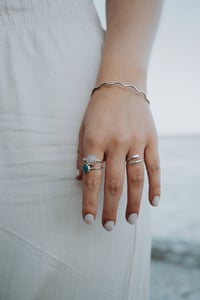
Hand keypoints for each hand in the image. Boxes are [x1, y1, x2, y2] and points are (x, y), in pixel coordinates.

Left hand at [76, 86, 159, 230]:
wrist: (122, 85)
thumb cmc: (98, 109)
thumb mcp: (83, 128)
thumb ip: (82, 154)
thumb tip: (80, 179)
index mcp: (95, 141)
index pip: (91, 179)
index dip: (89, 202)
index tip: (88, 219)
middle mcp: (116, 143)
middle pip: (114, 184)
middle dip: (110, 208)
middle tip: (108, 226)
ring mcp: (136, 142)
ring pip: (136, 179)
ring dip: (134, 203)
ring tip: (130, 221)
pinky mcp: (151, 139)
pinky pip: (155, 167)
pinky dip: (156, 185)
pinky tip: (153, 202)